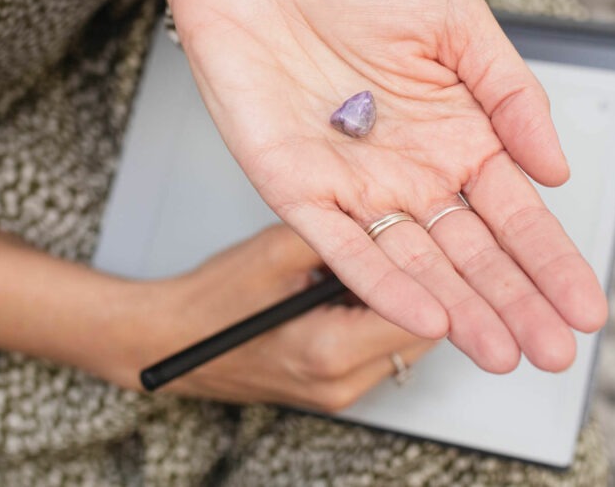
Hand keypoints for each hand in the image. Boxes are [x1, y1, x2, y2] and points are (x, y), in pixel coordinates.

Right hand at [142, 225, 433, 411]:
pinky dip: (379, 319)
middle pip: (421, 336)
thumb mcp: (277, 250)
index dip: (435, 278)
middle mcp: (341, 383)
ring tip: (388, 261)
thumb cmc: (214, 299)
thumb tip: (396, 220)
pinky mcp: (334, 391)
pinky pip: (379, 352)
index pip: (420, 318)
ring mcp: (339, 393)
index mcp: (329, 350)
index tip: (442, 242)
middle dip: (426, 290)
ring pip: (404, 345)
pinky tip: (358, 287)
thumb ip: (342, 234)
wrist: (172, 341)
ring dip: (405, 305)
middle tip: (425, 244)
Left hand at [162, 0, 607, 373]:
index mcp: (458, 133)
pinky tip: (424, 317)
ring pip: (416, 263)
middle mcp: (412, 170)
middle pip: (472, 251)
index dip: (551, 262)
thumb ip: (511, 93)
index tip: (588, 308)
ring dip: (460, 310)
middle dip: (515, 303)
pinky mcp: (298, 190)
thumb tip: (557, 168)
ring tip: (502, 352)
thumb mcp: (456, 20)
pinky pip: (342, 248)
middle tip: (555, 351)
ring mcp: (357, 186)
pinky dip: (382, 284)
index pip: (514, 213)